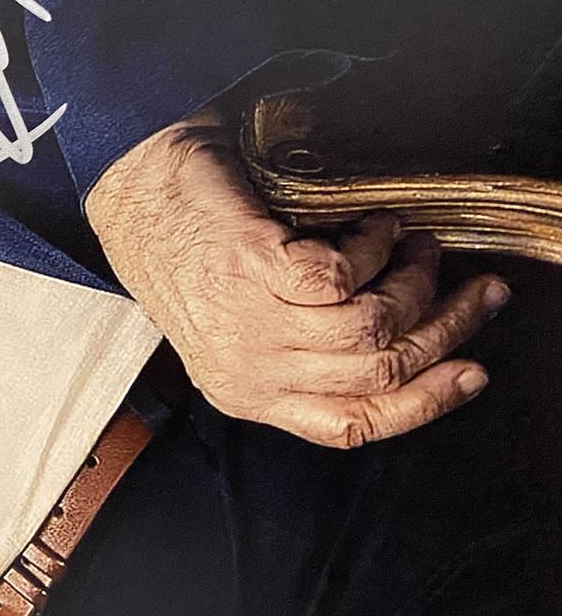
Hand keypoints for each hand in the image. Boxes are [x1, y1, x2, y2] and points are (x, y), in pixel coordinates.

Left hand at [83, 110, 508, 447]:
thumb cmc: (193, 248)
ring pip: (371, 325)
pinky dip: (374, 246)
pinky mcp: (253, 269)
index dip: (426, 403)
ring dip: (412, 282)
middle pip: (378, 373)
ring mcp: (247, 321)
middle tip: (476, 293)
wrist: (138, 189)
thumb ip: (301, 354)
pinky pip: (346, 276)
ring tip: (419, 250)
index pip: (352, 425)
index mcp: (245, 394)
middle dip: (444, 332)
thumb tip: (403, 350)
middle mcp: (246, 369)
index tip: (473, 373)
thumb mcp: (240, 326)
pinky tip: (372, 226)